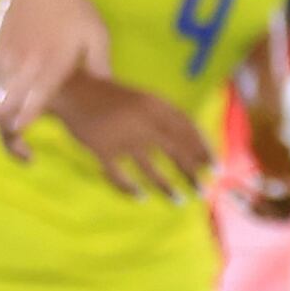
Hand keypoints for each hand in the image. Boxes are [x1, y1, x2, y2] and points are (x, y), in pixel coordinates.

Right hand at [0, 0, 111, 157]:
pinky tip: (2, 101)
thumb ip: (101, 68)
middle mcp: (23, 61)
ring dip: (0, 113)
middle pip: (5, 107)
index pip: (34, 102)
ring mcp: (3, 55)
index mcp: (52, 62)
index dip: (25, 125)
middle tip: (20, 143)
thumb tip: (111, 97)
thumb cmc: (73, 8)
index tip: (27, 144)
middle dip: (8, 128)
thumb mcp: (96, 36)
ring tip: (12, 126)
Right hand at [43, 71, 217, 200]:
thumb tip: (194, 142)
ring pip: (150, 168)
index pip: (188, 129)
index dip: (203, 149)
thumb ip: (165, 116)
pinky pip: (118, 175)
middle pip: (175, 150)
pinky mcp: (100, 148)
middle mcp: (142, 120)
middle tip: (204, 190)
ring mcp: (120, 136)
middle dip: (191, 171)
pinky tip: (141, 198)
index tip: (215, 167)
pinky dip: (129, 188)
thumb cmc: (113, 98)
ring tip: (179, 200)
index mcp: (155, 104)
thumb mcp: (144, 99)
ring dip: (166, 186)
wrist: (73, 90)